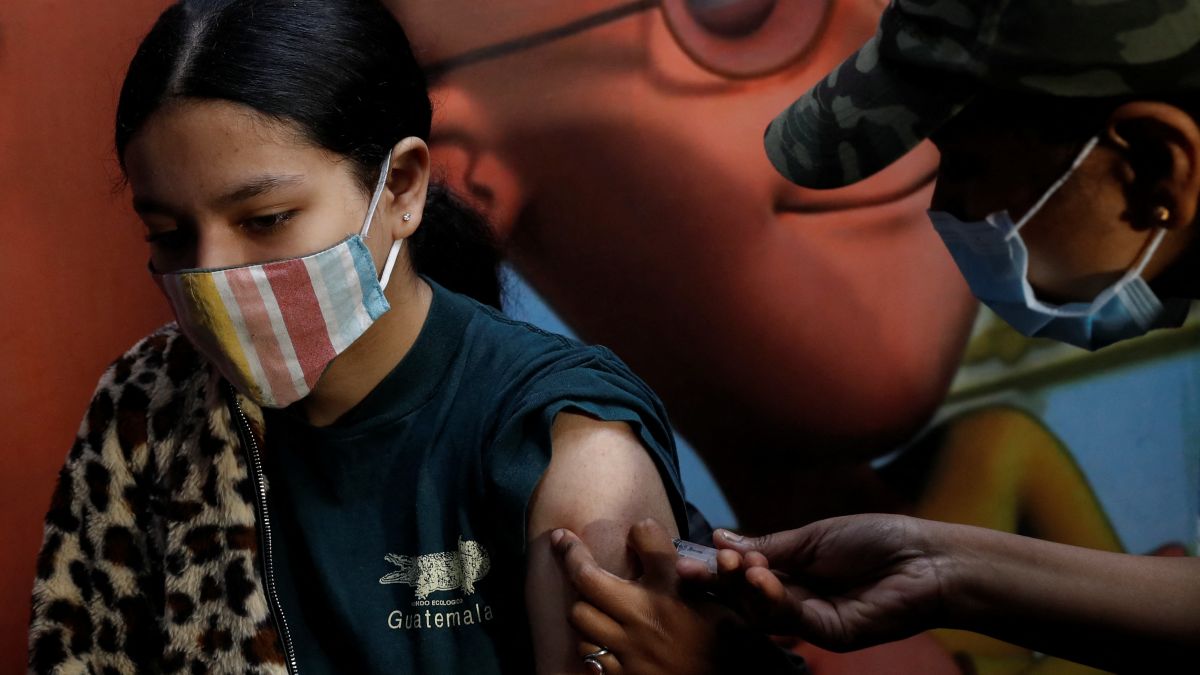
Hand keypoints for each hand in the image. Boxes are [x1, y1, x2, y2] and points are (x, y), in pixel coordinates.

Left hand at [550, 519, 726, 674]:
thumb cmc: (727, 646)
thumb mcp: (723, 602)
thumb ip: (697, 573)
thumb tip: (666, 542)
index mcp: (675, 593)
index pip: (649, 540)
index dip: (640, 529)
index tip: (634, 528)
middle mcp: (647, 616)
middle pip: (587, 578)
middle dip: (572, 556)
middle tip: (563, 542)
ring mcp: (629, 649)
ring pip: (580, 615)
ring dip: (582, 603)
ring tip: (589, 597)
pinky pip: (588, 652)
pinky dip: (590, 640)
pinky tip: (600, 635)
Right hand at [683, 514, 951, 651]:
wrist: (926, 558)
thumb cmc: (877, 540)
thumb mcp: (813, 536)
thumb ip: (767, 545)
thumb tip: (720, 540)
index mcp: (791, 573)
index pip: (742, 575)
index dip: (715, 570)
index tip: (686, 559)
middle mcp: (796, 600)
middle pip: (744, 598)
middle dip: (721, 582)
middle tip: (706, 565)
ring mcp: (812, 620)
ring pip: (761, 613)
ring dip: (743, 589)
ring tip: (738, 565)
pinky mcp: (830, 634)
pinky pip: (791, 620)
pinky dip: (772, 599)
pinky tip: (763, 576)